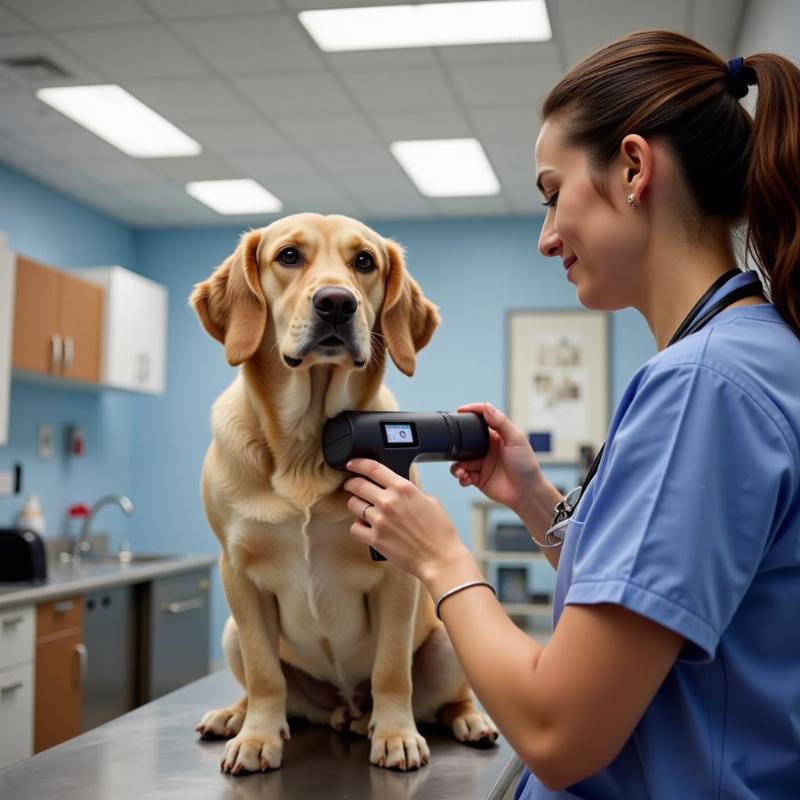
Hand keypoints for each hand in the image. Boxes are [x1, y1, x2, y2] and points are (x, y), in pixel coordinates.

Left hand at [344, 459, 470, 581]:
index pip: (373, 468)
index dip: (358, 463)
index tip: (352, 464)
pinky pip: (355, 528)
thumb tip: (399, 490)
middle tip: (352, 485)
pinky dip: (358, 527)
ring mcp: (380, 521)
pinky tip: (366, 527)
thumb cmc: (439, 532)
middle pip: (358, 485)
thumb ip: (411, 491)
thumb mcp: (430, 501)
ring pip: (353, 505)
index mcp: (403, 489)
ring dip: (356, 505)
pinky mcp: (375, 539)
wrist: (439, 558)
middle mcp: (389, 502)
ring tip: (363, 509)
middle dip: (352, 484)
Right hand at [451, 403, 542, 513]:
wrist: (526, 492)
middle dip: (457, 444)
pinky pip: (462, 475)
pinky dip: (461, 477)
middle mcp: (487, 448)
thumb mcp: (516, 439)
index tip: (460, 410)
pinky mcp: (477, 478)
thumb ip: (501, 422)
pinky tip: (466, 479)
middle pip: (465, 441)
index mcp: (496, 436)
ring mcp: (481, 463)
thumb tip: (487, 406)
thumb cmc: (526, 465)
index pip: (481, 419)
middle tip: (453, 446)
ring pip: (460, 460)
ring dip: (457, 465)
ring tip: (461, 471)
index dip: (471, 412)